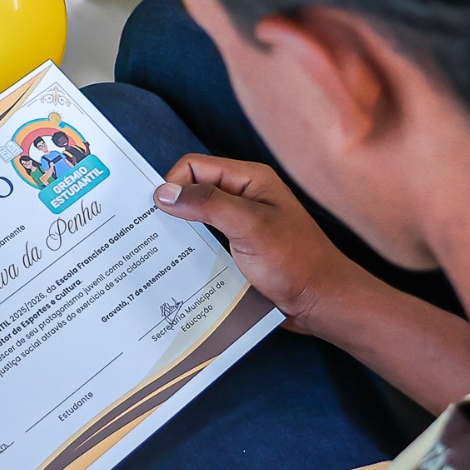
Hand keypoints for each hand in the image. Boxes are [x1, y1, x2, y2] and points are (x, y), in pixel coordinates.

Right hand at [155, 155, 365, 331]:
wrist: (322, 302)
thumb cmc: (295, 262)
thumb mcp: (250, 227)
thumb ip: (208, 204)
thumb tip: (164, 193)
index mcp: (250, 180)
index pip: (195, 166)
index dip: (174, 185)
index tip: (157, 213)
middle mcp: (244, 197)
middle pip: (194, 191)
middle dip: (172, 209)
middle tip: (147, 232)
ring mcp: (241, 225)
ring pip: (197, 220)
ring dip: (179, 233)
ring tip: (157, 252)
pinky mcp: (239, 250)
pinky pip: (207, 243)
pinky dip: (191, 251)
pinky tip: (178, 267)